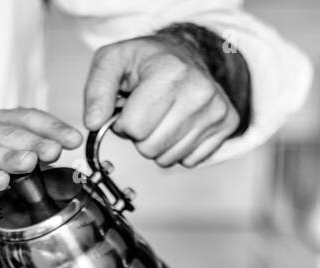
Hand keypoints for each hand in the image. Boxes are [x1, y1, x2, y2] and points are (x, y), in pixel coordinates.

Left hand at [84, 36, 238, 167]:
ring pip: (169, 158)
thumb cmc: (147, 60)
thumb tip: (93, 123)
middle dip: (141, 136)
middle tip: (148, 113)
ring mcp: (216, 109)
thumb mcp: (112, 62)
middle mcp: (199, 91)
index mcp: (170, 72)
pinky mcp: (227, 124)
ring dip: (158, 144)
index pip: (134, 127)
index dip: (124, 123)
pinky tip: (179, 125)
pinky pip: (189, 161)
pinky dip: (179, 149)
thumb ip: (96, 91)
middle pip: (150, 147)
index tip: (131, 107)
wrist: (185, 53)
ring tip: (162, 118)